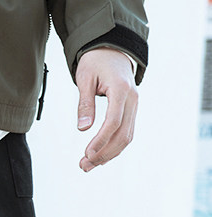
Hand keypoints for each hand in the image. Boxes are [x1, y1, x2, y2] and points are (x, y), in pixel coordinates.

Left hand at [76, 48, 137, 171]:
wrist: (111, 50)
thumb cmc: (95, 61)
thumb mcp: (85, 78)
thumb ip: (84, 103)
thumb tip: (82, 128)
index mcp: (121, 89)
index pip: (113, 122)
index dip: (100, 140)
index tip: (87, 154)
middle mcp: (132, 99)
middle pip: (122, 134)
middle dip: (104, 153)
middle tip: (84, 166)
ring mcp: (134, 105)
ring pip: (127, 137)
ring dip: (109, 154)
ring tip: (88, 165)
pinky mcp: (131, 110)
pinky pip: (126, 132)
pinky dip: (114, 146)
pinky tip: (100, 156)